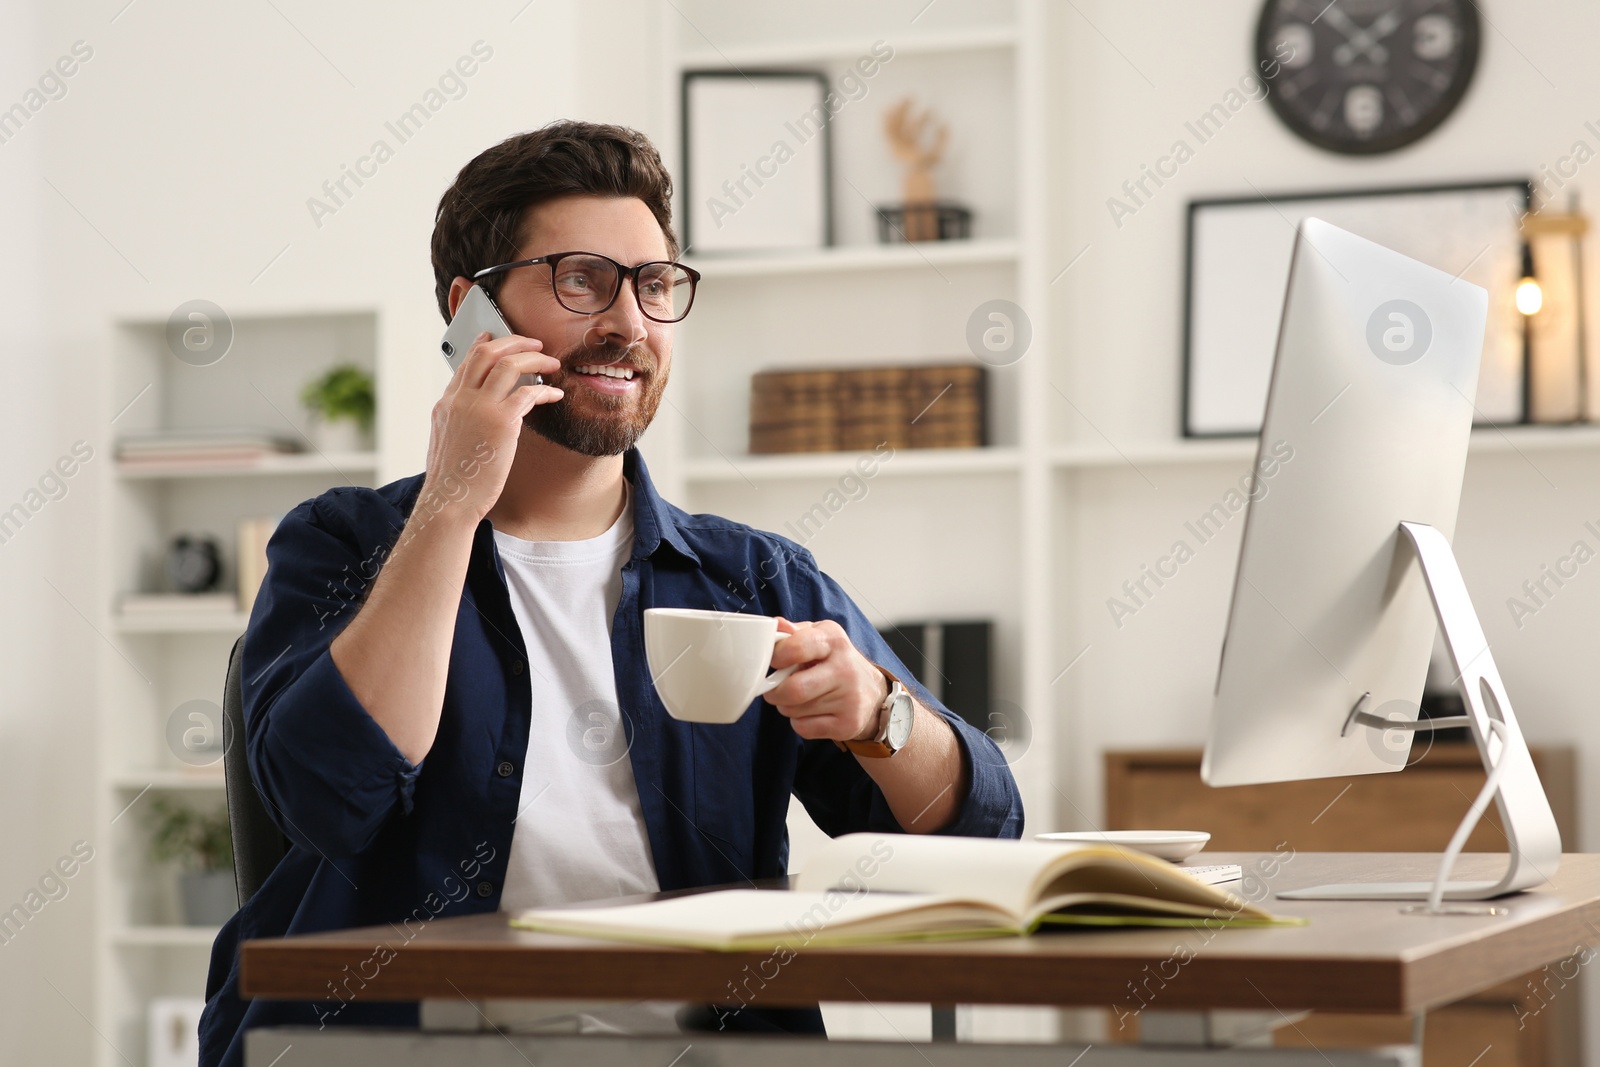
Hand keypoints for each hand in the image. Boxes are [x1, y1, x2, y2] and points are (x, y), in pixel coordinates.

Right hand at [421, 331, 562, 523]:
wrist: (449, 500)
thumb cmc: (453, 480)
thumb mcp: (448, 441)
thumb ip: (461, 421)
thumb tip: (477, 417)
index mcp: (446, 404)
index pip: (466, 363)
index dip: (483, 345)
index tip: (496, 337)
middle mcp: (460, 400)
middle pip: (486, 353)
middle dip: (514, 342)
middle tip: (534, 344)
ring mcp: (479, 408)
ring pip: (509, 364)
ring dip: (535, 358)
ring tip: (551, 363)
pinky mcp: (501, 422)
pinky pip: (528, 393)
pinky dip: (545, 390)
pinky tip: (555, 394)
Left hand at [764, 618, 889, 742]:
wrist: (871, 691)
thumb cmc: (834, 661)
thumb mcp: (818, 637)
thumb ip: (793, 632)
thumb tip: (775, 625)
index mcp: (834, 640)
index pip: (796, 648)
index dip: (776, 657)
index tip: (774, 662)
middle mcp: (845, 668)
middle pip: (793, 689)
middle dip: (775, 692)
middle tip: (775, 690)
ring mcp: (849, 698)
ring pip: (794, 710)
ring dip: (787, 707)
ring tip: (800, 698)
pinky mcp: (848, 724)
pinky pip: (804, 728)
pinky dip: (799, 723)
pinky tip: (811, 712)